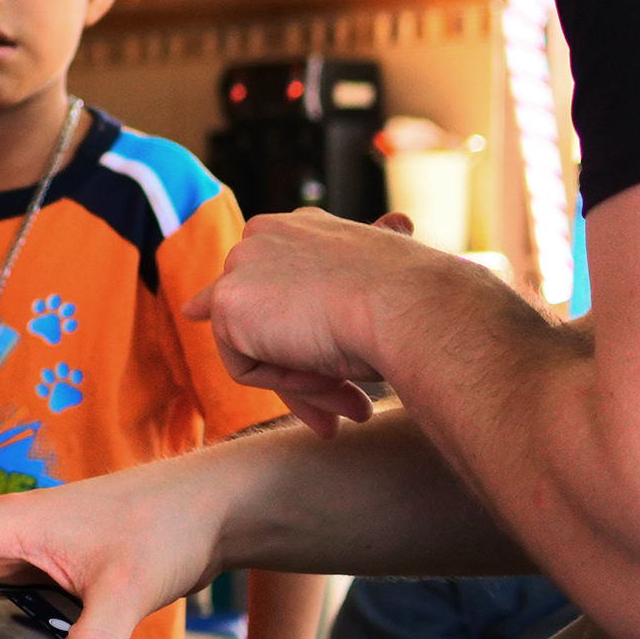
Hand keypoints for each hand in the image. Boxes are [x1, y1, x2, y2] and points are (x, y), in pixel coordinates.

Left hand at [183, 210, 444, 436]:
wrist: (412, 306)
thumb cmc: (412, 300)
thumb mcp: (386, 279)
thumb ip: (352, 272)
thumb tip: (370, 235)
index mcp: (300, 228)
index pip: (280, 287)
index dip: (308, 334)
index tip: (342, 368)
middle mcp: (262, 237)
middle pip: (267, 323)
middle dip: (309, 372)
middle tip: (356, 410)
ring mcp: (240, 266)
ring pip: (259, 350)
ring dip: (309, 386)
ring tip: (358, 408)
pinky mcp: (227, 302)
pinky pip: (246, 369)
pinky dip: (289, 386)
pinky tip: (332, 380)